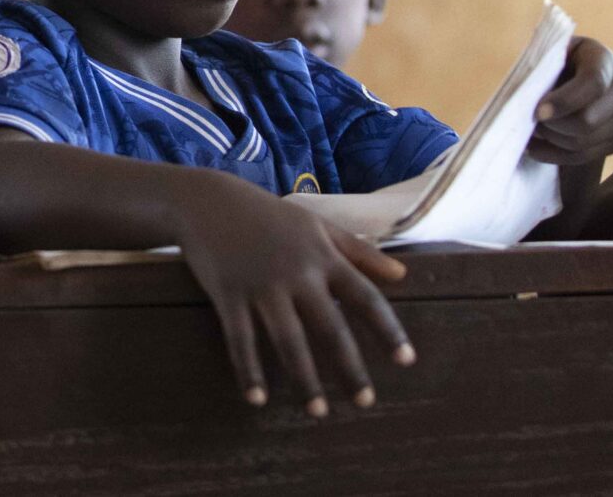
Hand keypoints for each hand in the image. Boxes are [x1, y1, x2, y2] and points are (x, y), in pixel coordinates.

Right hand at [173, 183, 412, 416]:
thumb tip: (402, 273)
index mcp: (322, 256)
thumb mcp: (316, 225)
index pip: (365, 297)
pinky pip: (240, 339)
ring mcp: (261, 285)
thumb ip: (358, 250)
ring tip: (317, 412)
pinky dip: (248, 370)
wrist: (205, 200)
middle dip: (349, 368)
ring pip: (288, 340)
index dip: (387, 330)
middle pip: (330, 328)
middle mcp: (296, 273)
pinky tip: (257, 398)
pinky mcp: (228, 293)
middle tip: (365, 402)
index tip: (406, 360)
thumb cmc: (267, 214)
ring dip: (304, 379)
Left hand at [529, 37, 612, 167]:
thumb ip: (543, 71)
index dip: (564, 101)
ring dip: (552, 140)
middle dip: (553, 125)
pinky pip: (586, 156)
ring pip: (585, 143)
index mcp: (604, 61)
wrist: (584, 73)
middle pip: (588, 121)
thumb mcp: (553, 54)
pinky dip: (557, 155)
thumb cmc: (560, 61)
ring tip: (532, 131)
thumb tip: (526, 101)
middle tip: (530, 120)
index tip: (538, 112)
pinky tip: (536, 148)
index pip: (592, 84)